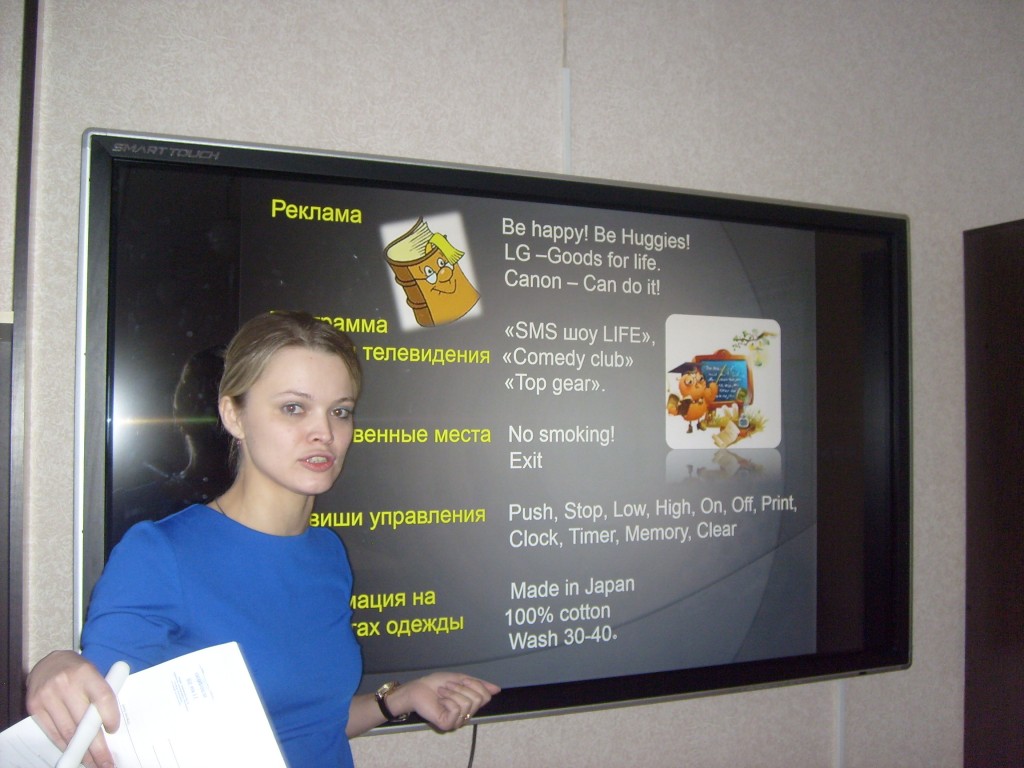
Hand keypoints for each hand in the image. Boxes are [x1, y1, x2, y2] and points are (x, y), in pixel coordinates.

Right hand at [26, 651, 119, 767]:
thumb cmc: (77, 672)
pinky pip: (52, 732)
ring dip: (80, 750)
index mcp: (86, 673)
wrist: (49, 662)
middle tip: (106, 762)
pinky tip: (73, 751)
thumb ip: (101, 695)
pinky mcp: (34, 706)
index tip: (114, 730)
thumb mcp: (93, 675)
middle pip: (84, 721)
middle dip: (96, 746)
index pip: (102, 697)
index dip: (110, 716)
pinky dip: (64, 744)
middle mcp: (66, 683)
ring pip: (67, 730)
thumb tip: (109, 727)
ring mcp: (48, 695)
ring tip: (91, 762)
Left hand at [392, 673, 500, 731]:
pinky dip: (448, 700)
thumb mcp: (462, 680)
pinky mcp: (447, 724)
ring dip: (453, 692)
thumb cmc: (438, 683)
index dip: (476, 685)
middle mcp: (466, 715)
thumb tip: (497, 689)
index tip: (462, 680)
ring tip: (442, 692)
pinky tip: (440, 699)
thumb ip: (479, 685)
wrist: (419, 688)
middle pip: (478, 699)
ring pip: (467, 704)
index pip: (486, 696)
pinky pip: (457, 710)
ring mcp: (457, 721)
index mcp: (470, 705)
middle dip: (463, 688)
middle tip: (449, 685)